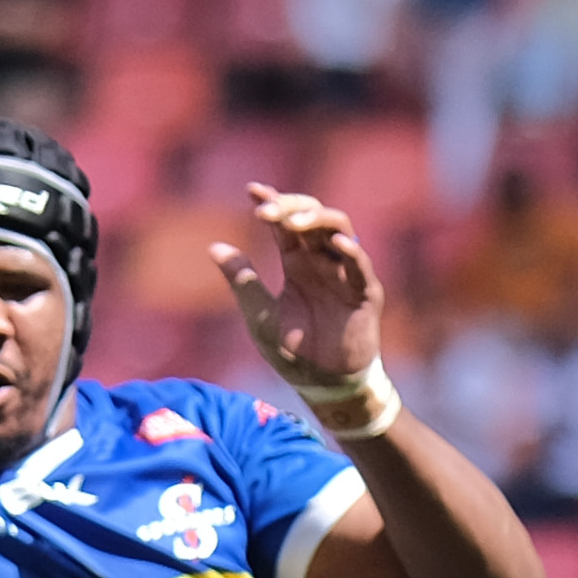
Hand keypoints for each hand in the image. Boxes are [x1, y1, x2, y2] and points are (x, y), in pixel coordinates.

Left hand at [210, 185, 385, 391]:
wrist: (322, 387)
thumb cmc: (294, 353)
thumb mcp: (259, 316)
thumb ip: (242, 281)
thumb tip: (213, 247)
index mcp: (297, 264)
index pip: (286, 223)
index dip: (272, 201)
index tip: (251, 190)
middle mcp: (322, 262)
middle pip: (313, 217)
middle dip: (291, 207)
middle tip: (266, 212)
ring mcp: (344, 275)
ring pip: (338, 229)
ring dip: (316, 220)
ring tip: (291, 223)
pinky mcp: (364, 294)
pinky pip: (360, 266)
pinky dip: (350, 251)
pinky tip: (333, 243)